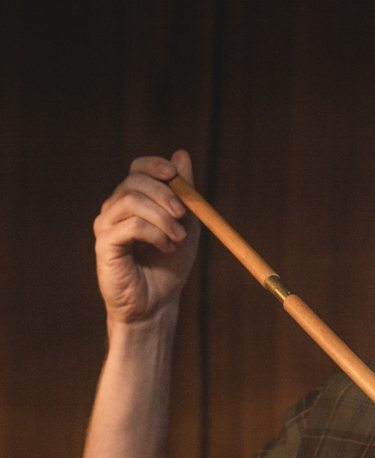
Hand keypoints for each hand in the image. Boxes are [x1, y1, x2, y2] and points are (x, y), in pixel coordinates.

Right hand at [93, 150, 199, 325]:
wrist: (157, 304)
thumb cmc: (169, 268)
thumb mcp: (186, 226)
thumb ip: (184, 193)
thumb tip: (181, 153)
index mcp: (133, 202)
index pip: (137, 169)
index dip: (154, 166)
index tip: (174, 175)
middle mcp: (115, 209)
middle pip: (134, 181)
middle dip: (164, 193)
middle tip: (184, 215)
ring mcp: (106, 225)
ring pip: (132, 201)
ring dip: (162, 218)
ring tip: (177, 239)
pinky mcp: (104, 244)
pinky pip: (130, 225)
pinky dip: (154, 233)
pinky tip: (165, 248)